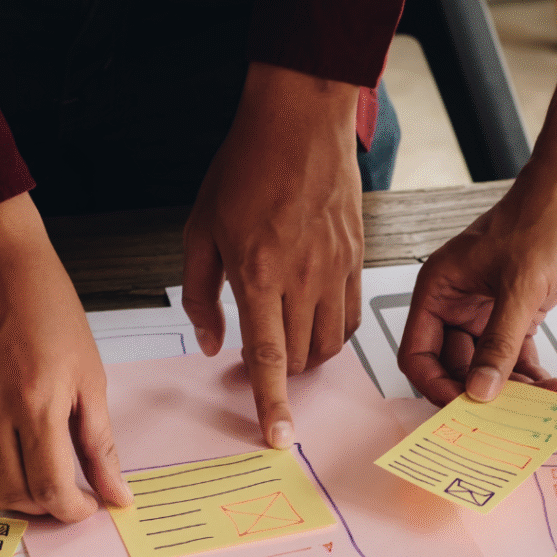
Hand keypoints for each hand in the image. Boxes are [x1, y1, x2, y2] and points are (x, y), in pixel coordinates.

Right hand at [0, 193, 132, 520]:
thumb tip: (117, 495)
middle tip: (61, 493)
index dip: (73, 510)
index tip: (84, 506)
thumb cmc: (48, 310)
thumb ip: (101, 443)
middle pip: (16, 493)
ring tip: (27, 489)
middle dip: (46, 505)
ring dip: (5, 501)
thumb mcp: (90, 376)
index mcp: (37, 404)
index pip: (52, 489)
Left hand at [182, 62, 362, 448]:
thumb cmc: (245, 167)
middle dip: (279, 374)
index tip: (280, 438)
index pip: (268, 358)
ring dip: (306, 357)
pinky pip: (350, 318)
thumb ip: (201, 295)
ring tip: (286, 338)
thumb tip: (211, 344)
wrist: (300, 119)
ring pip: (329, 345)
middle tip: (259, 358)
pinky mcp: (356, 259)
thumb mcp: (200, 230)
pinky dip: (331, 333)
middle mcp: (302, 278)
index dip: (272, 404)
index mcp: (258, 273)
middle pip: (300, 358)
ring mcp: (335, 270)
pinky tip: (313, 319)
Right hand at [398, 152, 556, 404]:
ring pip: (486, 367)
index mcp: (437, 292)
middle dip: (479, 392)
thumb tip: (481, 392)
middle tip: (505, 417)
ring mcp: (485, 312)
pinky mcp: (516, 314)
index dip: (435, 385)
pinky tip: (551, 389)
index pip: (418, 355)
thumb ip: (498, 344)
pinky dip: (530, 375)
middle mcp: (455, 305)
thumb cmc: (542, 216)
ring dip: (512, 389)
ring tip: (540, 403)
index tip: (463, 408)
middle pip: (453, 368)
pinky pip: (514, 357)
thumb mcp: (520, 286)